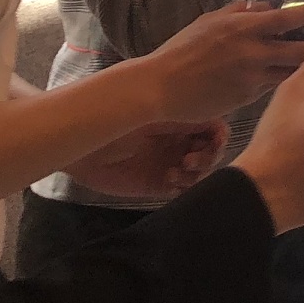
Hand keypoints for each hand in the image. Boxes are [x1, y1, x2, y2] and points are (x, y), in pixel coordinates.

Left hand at [67, 118, 227, 198]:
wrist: (85, 148)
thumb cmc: (116, 122)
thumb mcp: (151, 112)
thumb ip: (181, 115)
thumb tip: (211, 119)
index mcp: (180, 120)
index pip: (214, 129)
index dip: (218, 138)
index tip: (211, 143)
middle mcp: (179, 141)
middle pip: (211, 152)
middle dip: (207, 158)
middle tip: (189, 161)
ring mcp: (169, 163)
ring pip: (200, 173)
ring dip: (195, 175)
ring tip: (175, 173)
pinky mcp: (157, 184)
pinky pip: (183, 190)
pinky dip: (183, 189)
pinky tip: (169, 183)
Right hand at [136, 0, 303, 121]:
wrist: (160, 87)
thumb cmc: (181, 50)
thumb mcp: (209, 22)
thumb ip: (238, 12)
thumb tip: (260, 6)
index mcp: (243, 28)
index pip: (288, 18)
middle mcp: (252, 53)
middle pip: (301, 52)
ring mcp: (251, 79)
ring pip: (290, 74)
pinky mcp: (246, 99)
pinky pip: (269, 88)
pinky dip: (277, 83)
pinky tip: (282, 83)